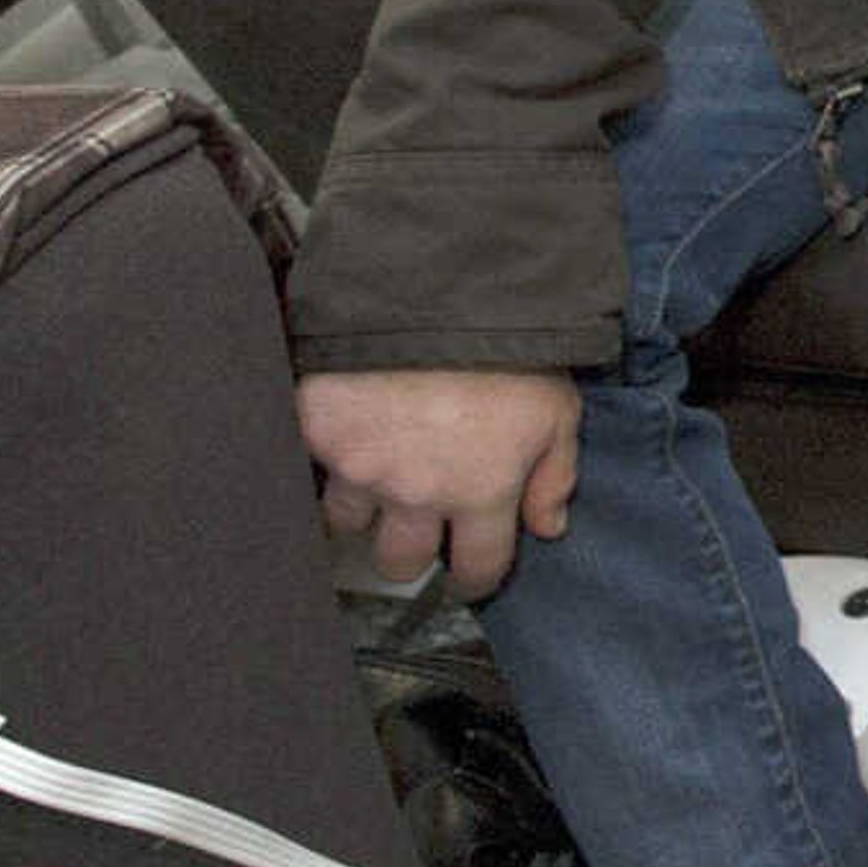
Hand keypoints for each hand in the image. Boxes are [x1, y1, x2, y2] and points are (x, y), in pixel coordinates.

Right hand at [297, 367, 582, 601]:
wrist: (436, 288)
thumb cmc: (508, 346)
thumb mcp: (558, 410)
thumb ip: (555, 475)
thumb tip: (548, 529)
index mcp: (480, 494)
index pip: (476, 569)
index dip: (476, 578)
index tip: (470, 574)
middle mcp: (416, 495)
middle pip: (400, 562)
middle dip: (410, 551)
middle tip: (416, 524)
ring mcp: (359, 467)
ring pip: (347, 521)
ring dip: (362, 506)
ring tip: (376, 474)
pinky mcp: (315, 433)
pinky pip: (309, 469)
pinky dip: (325, 461)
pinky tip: (340, 439)